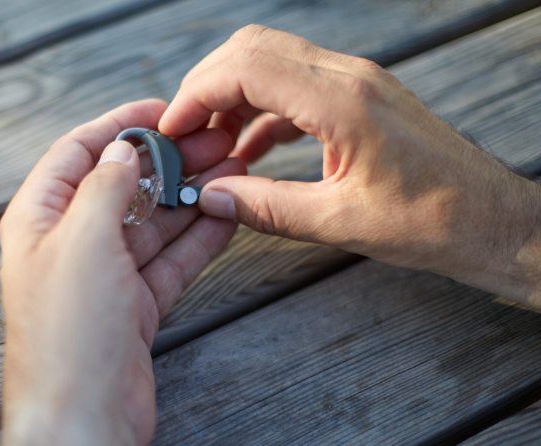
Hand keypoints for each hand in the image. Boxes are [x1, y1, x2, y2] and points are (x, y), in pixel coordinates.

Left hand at [0, 99, 244, 444]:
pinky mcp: (134, 305)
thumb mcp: (83, 242)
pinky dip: (198, 239)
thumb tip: (123, 149)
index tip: (164, 109)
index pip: (79, 151)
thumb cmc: (68, 332)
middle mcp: (70, 242)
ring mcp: (105, 275)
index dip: (121, 125)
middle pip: (124, 185)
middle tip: (215, 141)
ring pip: (154, 222)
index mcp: (40, 218)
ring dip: (191, 196)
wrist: (83, 416)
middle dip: (168, 161)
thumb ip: (104, 188)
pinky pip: (170, 260)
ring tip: (233, 170)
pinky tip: (226, 216)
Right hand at [159, 25, 540, 307]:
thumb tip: (208, 198)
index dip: (196, 95)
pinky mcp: (360, 96)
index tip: (171, 129)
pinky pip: (294, 86)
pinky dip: (261, 111)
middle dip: (206, 86)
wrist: (491, 221)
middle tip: (183, 133)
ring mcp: (357, 81)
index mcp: (342, 101)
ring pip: (271, 61)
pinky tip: (248, 151)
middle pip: (252, 49)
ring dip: (232, 96)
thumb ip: (265, 207)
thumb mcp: (339, 222)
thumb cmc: (432, 222)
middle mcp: (349, 76)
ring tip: (212, 146)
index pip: (245, 68)